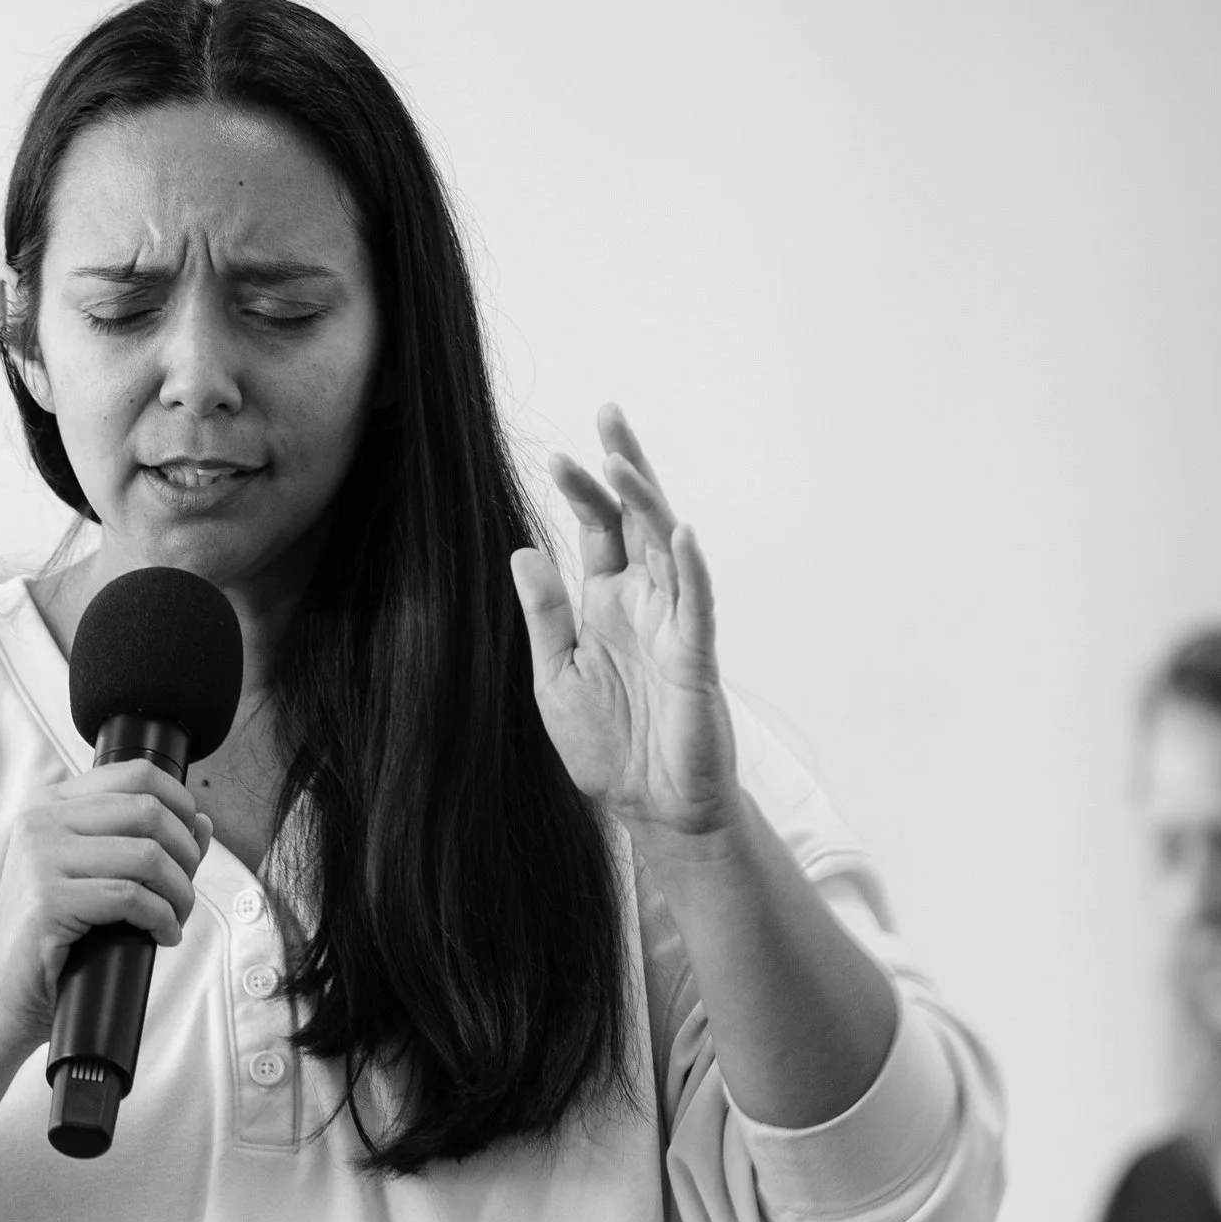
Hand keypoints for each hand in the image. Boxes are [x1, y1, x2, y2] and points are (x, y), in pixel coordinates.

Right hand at [0, 762, 213, 1053]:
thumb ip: (143, 844)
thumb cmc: (53, 938)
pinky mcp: (47, 900)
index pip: (136, 773)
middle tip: (184, 892)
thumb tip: (203, 822)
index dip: (181, 803)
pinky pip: (131, 898)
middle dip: (186, 855)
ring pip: (147, 855)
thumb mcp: (96, 878)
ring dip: (179, 893)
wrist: (3, 996)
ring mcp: (40, 859)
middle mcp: (41, 822)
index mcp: (50, 805)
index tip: (191, 844)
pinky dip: (162, 919)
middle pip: (149, 811)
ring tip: (176, 918)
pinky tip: (162, 936)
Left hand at [510, 408, 739, 844]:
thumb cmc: (607, 747)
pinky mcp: (696, 659)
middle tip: (609, 413)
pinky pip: (698, 605)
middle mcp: (645, 603)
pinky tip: (684, 533)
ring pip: (667, 548)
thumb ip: (544, 614)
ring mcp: (675, 626)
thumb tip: (522, 550)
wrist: (648, 808)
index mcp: (608, 603)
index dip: (582, 491)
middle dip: (624, 468)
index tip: (555, 456)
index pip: (599, 530)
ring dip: (648, 504)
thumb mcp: (555, 676)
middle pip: (638, 520)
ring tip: (624, 461)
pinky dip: (693, 568)